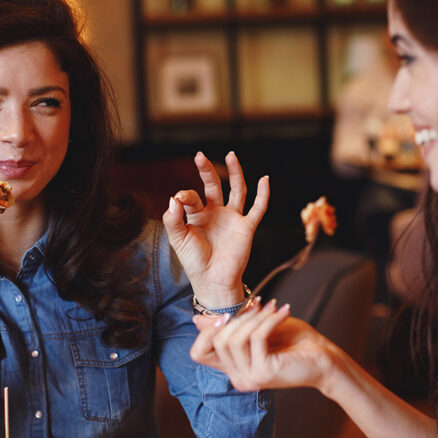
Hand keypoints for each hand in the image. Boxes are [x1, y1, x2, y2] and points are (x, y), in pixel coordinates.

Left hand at [162, 151, 268, 308]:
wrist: (212, 281)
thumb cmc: (194, 262)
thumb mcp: (178, 240)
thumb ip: (173, 219)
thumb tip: (174, 197)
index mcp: (197, 215)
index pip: (191, 197)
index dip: (185, 195)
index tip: (180, 200)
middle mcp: (215, 213)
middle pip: (214, 186)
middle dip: (207, 171)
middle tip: (199, 156)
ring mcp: (232, 218)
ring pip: (237, 190)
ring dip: (235, 173)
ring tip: (231, 155)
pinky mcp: (246, 227)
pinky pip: (257, 208)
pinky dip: (263, 194)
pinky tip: (265, 180)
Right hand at [190, 301, 339, 392]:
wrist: (325, 358)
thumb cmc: (294, 342)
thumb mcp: (257, 329)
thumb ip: (230, 326)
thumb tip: (197, 319)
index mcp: (233, 368)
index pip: (198, 353)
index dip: (206, 331)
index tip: (228, 314)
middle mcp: (237, 378)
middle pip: (217, 341)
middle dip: (238, 317)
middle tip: (260, 304)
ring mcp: (249, 378)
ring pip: (234, 339)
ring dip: (254, 318)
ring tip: (273, 308)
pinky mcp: (264, 373)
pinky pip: (256, 338)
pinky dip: (268, 320)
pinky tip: (283, 312)